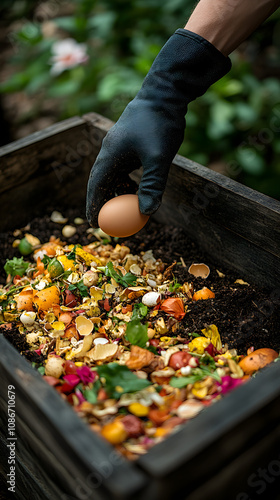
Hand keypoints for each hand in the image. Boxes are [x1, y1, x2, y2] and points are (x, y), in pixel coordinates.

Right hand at [86, 29, 230, 226]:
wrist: (166, 93)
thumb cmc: (159, 124)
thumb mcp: (158, 158)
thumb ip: (152, 185)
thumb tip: (147, 212)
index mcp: (110, 154)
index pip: (96, 185)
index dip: (93, 205)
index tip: (92, 223)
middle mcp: (111, 151)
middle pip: (102, 182)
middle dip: (104, 202)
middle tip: (109, 221)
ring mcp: (121, 146)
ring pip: (114, 176)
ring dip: (117, 193)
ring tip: (125, 209)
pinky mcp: (131, 144)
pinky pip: (124, 169)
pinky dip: (127, 182)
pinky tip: (136, 190)